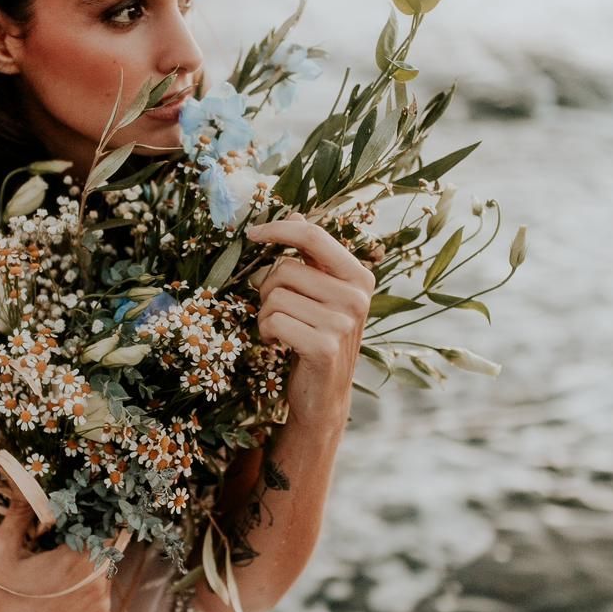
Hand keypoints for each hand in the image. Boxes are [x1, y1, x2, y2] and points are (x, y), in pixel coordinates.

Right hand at [0, 494, 116, 611]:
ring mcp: (103, 603)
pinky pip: (101, 594)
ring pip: (104, 570)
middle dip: (87, 540)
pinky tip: (61, 596)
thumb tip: (23, 485)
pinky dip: (87, 590)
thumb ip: (19, 514)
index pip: (103, 522)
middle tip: (61, 543)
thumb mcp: (2, 551)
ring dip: (87, 566)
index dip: (91, 516)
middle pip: (105, 545)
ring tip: (57, 575)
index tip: (76, 515)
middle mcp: (99, 580)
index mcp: (79, 557)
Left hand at [246, 215, 375, 432]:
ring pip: (275, 296)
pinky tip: (278, 344)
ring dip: (265, 315)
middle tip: (278, 311)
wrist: (324, 394)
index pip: (313, 235)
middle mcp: (357, 296)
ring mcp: (343, 322)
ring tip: (281, 330)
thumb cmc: (317, 336)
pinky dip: (266, 332)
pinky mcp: (325, 347)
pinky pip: (274, 321)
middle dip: (268, 289)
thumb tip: (292, 216)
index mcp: (359, 276)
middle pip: (285, 269)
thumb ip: (310, 258)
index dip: (279, 229)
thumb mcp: (319, 294)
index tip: (253, 234)